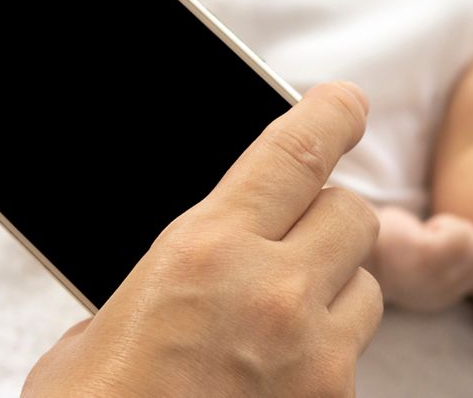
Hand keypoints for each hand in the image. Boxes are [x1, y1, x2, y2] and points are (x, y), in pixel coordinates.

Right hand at [22, 82, 383, 397]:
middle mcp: (274, 292)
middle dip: (330, 217)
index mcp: (205, 250)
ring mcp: (315, 357)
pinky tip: (278, 378)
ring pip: (365, 287)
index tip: (346, 102)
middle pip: (352, 214)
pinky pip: (353, 356)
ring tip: (281, 322)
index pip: (295, 153)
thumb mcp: (108, 321)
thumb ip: (176, 269)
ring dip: (336, 290)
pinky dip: (327, 354)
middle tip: (299, 237)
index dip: (330, 115)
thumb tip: (212, 254)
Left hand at [370, 206, 472, 312]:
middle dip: (465, 232)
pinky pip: (460, 237)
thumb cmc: (389, 240)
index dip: (467, 239)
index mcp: (439, 297)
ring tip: (428, 230)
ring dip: (455, 227)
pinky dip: (447, 225)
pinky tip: (426, 228)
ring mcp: (432, 279)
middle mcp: (438, 294)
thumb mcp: (426, 259)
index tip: (437, 236)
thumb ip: (452, 262)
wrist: (355, 241)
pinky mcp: (425, 258)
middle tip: (433, 231)